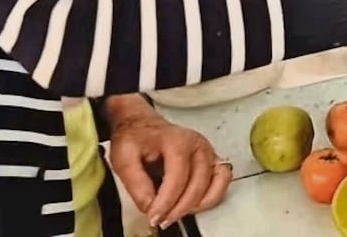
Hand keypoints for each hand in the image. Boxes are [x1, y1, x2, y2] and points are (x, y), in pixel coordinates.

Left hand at [108, 110, 232, 228]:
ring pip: (215, 185)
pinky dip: (211, 197)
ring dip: (197, 205)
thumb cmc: (136, 138)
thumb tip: (149, 205)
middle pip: (198, 184)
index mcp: (176, 140)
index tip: (154, 216)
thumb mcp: (124, 157)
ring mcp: (208, 152)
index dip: (166, 201)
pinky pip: (223, 182)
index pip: (178, 177)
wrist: (143, 126)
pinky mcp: (213, 160)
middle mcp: (198, 145)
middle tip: (161, 219)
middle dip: (179, 208)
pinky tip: (193, 205)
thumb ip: (136, 183)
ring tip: (176, 213)